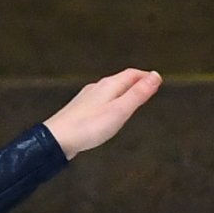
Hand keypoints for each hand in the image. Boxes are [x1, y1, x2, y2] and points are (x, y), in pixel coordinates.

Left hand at [47, 67, 162, 154]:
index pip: (131, 74)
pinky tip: (110, 109)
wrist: (57, 138)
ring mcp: (87, 98)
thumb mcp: (120, 111)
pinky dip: (112, 100)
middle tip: (147, 86)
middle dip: (136, 81)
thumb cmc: (87, 127)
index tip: (157, 78)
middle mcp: (97, 88)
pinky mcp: (81, 109)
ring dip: (124, 90)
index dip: (146, 76)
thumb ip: (138, 94)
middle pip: (120, 80)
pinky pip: (101, 99)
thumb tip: (155, 77)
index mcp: (109, 86)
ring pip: (110, 89)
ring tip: (133, 96)